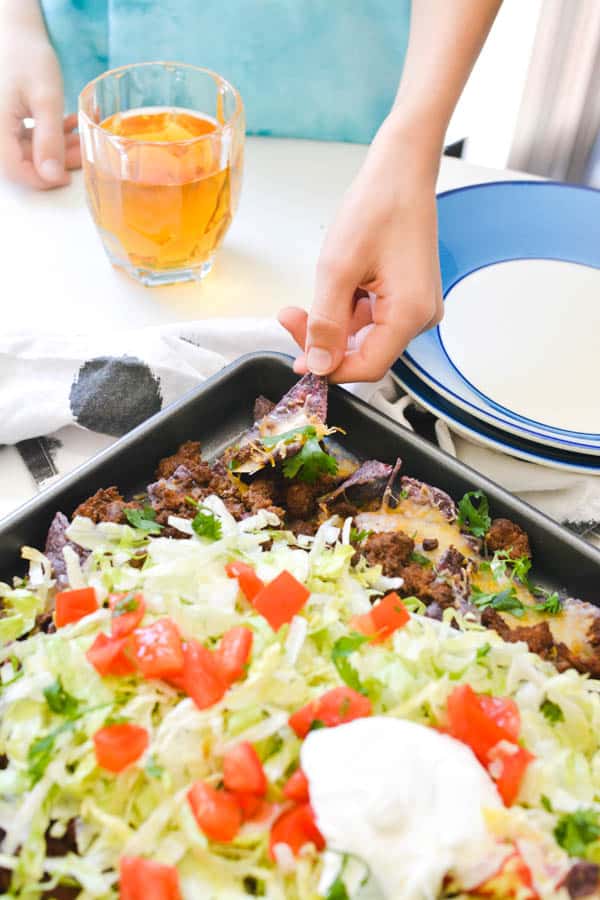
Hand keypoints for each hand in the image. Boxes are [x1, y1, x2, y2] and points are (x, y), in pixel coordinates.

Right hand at [0, 26, 79, 188]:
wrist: (15, 34)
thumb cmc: (28, 57)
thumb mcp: (46, 100)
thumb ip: (50, 140)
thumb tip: (54, 178)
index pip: (16, 170)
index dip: (43, 179)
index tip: (68, 177)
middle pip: (22, 162)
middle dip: (54, 162)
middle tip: (81, 151)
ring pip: (26, 153)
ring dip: (55, 149)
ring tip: (79, 136)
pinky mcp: (4, 122)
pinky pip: (25, 140)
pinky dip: (47, 137)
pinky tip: (67, 125)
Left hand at [279, 115, 442, 382]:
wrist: (401, 170)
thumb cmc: (378, 206)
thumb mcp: (338, 268)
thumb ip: (326, 323)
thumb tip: (318, 365)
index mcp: (411, 314)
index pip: (368, 367)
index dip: (330, 368)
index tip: (298, 361)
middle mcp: (421, 316)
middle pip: (365, 352)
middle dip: (325, 340)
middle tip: (290, 318)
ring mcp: (417, 307)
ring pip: (365, 335)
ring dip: (332, 322)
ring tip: (303, 300)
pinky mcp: (408, 296)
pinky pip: (372, 317)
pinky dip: (346, 310)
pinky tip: (332, 288)